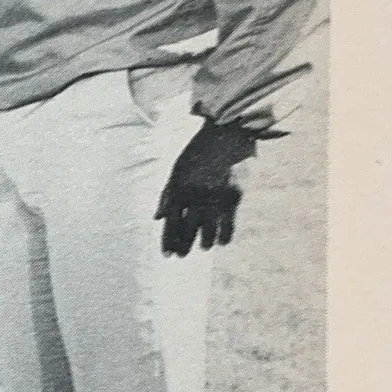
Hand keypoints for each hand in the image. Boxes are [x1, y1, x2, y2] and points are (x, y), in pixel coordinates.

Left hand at [156, 119, 258, 255]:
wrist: (225, 136)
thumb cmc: (198, 153)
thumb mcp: (176, 170)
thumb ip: (166, 195)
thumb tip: (157, 218)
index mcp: (179, 189)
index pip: (171, 223)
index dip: (168, 242)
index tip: (167, 255)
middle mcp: (195, 197)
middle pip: (187, 231)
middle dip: (184, 246)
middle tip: (182, 255)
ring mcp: (215, 199)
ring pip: (208, 233)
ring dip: (205, 243)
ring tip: (204, 246)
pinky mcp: (234, 198)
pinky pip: (228, 226)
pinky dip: (224, 237)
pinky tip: (221, 242)